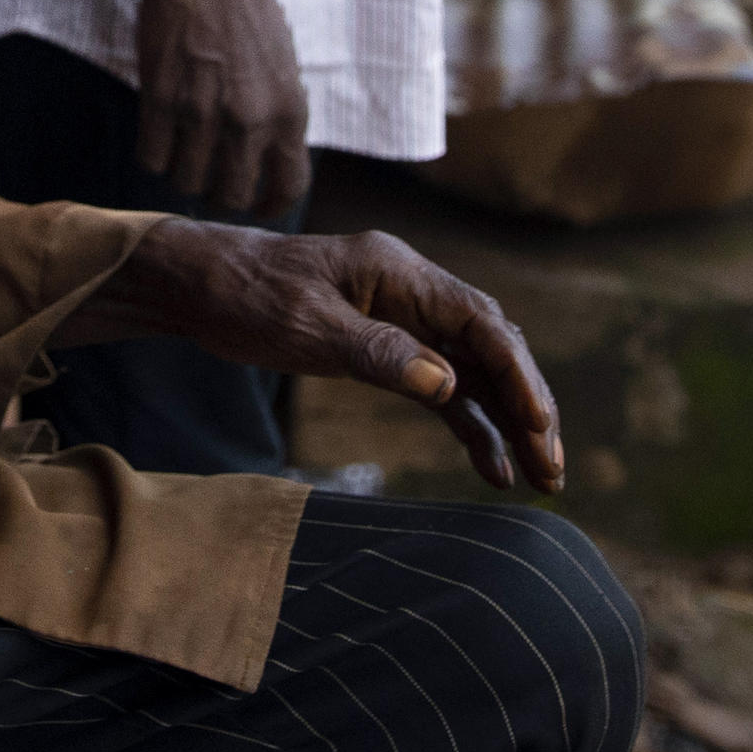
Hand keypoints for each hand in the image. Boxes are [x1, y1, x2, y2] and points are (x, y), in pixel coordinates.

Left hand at [60, 220, 565, 493]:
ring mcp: (404, 321)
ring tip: (538, 478)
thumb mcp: (308, 325)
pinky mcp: (387, 349)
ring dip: (508, 424)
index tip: (539, 424)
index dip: (517, 374)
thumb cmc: (248, 294)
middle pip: (492, 350)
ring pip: (475, 374)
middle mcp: (413, 293)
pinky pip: (444, 389)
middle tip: (552, 469)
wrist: (200, 287)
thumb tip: (447, 387)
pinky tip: (491, 469)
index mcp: (401, 273)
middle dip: (528, 407)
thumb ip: (378, 353)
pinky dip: (470, 425)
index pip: (481, 322)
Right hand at [133, 0, 310, 219]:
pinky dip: (152, 155)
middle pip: (229, 195)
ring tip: (179, 151)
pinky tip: (155, 136)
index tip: (253, 204)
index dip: (267, 205)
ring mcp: (203, 112)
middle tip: (205, 174)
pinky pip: (151, 157)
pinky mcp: (161, 98)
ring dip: (180, 174)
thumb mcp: (283, 66)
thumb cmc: (249, 7)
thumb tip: (260, 160)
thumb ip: (274, 116)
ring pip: (186, 181)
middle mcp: (251, 120)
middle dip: (216, 192)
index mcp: (290, 111)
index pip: (288, 188)